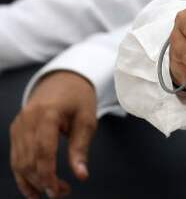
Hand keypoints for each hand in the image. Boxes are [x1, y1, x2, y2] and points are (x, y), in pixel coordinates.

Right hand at [9, 71, 96, 198]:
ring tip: (51, 192)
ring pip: (18, 162)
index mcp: (47, 113)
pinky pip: (15, 158)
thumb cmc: (78, 98)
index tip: (59, 190)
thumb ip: (81, 148)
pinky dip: (22, 175)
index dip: (48, 174)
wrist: (63, 79)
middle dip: (43, 181)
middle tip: (61, 193)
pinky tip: (33, 189)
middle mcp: (27, 120)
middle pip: (29, 159)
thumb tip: (81, 175)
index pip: (43, 150)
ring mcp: (18, 125)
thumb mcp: (87, 119)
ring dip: (33, 181)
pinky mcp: (16, 131)